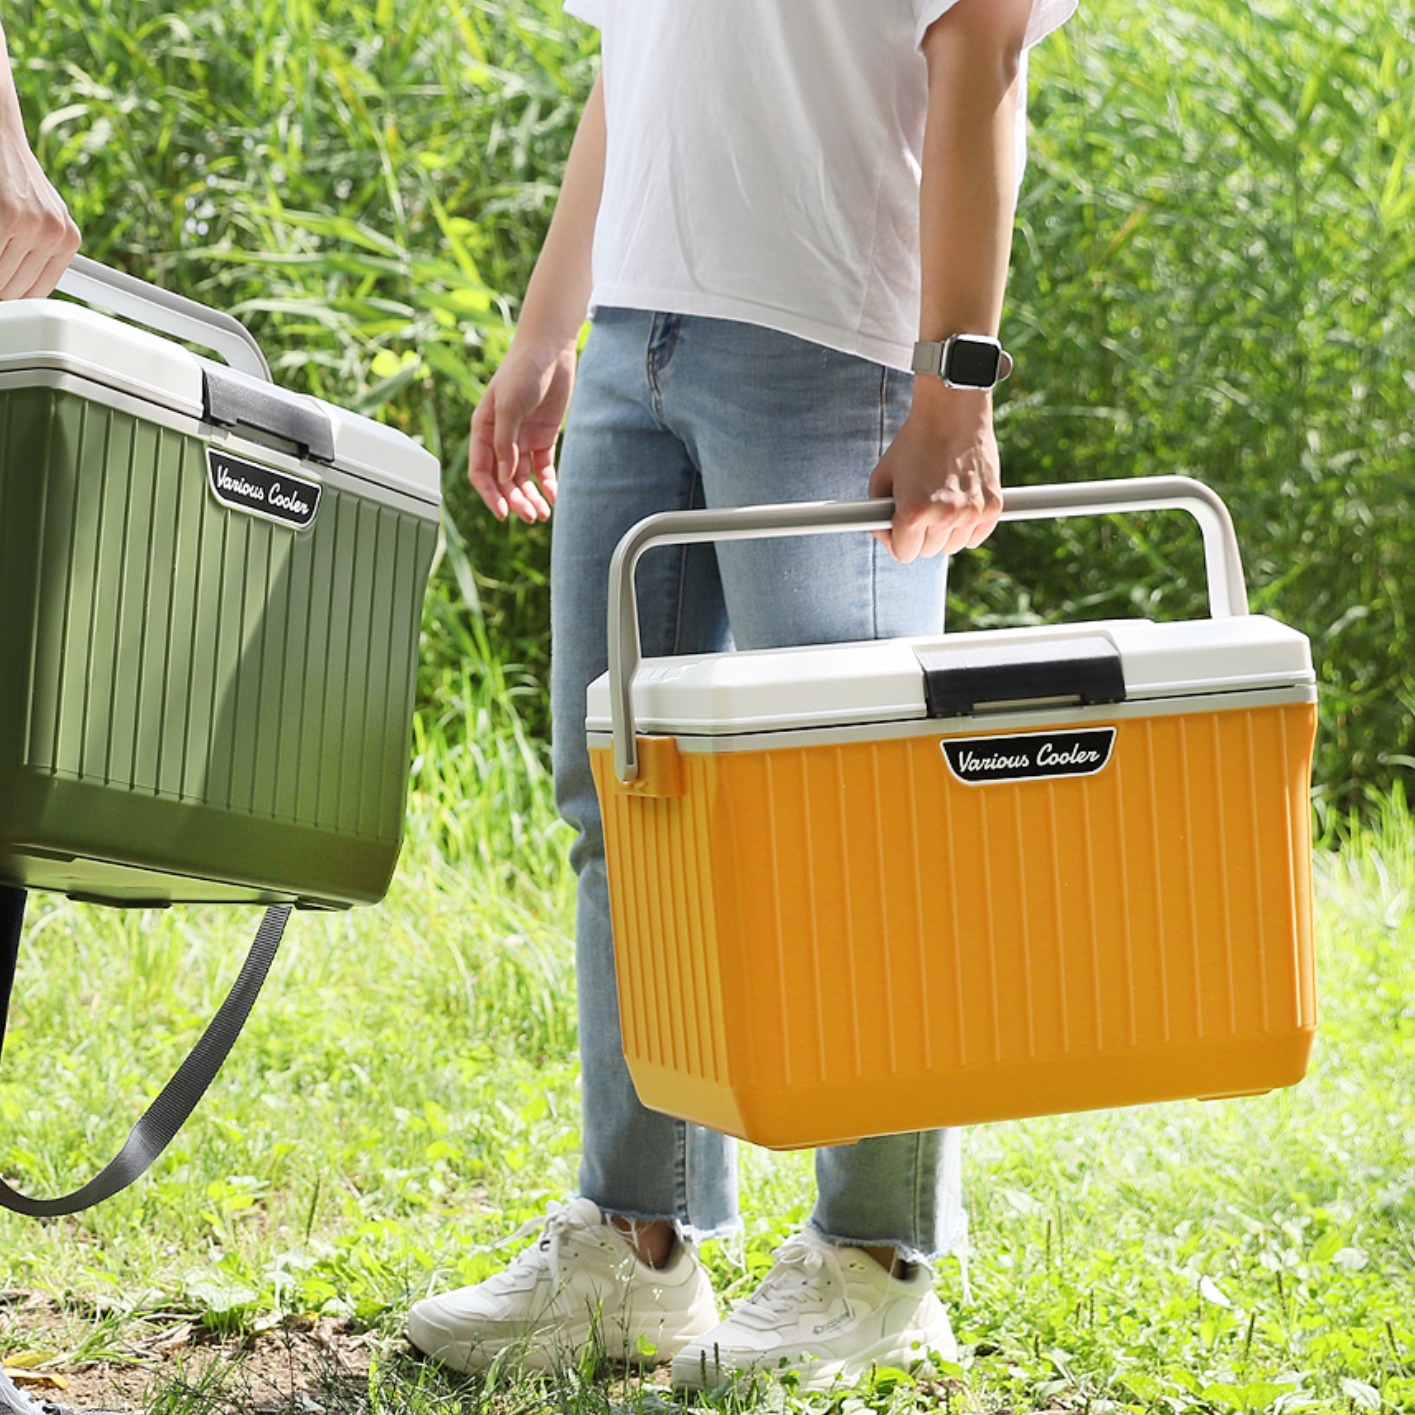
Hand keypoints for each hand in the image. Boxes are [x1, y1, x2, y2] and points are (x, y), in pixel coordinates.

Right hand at [0, 126, 80, 298]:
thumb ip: (40, 253)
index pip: (36, 293)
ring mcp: (34, 226)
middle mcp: (57, 235)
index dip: (12, 298)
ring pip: (1, 279)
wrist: (1, 134)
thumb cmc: (16, 178)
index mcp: (68, 241)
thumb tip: (19, 291)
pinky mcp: (10, 216)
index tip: (1, 297)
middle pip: (14, 289)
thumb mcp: (41, 217)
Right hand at [468, 338, 576, 522]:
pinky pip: (543, 468)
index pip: (481, 470)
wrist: (550, 351)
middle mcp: (501, 438)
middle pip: (504, 479)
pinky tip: (553, 497)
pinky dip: (547, 484)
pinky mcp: (542, 438)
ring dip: (531, 497)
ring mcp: (522, 439)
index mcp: (483, 430)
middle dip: (516, 500)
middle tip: (529, 516)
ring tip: (541, 514)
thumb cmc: (522, 371)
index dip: (490, 493)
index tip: (503, 512)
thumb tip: (505, 476)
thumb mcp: (508, 406)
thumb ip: (505, 442)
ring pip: (523, 478)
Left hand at [867, 384, 1002, 561]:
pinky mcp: (992, 507)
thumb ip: (877, 513)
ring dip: (944, 531)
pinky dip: (966, 527)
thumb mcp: (882, 476)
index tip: (898, 525)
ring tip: (940, 500)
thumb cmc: (914, 443)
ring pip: (952, 546)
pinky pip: (975, 537)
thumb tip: (886, 537)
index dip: (897, 540)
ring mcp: (971, 513)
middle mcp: (944, 516)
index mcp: (913, 511)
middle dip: (920, 534)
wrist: (952, 412)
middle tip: (920, 507)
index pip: (903, 554)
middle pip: (927, 552)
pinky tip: (959, 503)